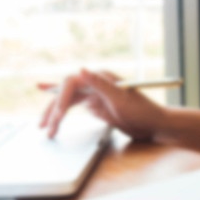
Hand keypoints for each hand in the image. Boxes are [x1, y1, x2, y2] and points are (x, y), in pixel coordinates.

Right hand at [39, 68, 165, 139]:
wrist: (154, 124)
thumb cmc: (143, 111)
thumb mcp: (122, 99)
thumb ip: (101, 84)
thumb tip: (82, 70)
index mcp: (100, 77)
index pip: (71, 83)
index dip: (62, 98)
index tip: (59, 116)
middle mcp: (94, 83)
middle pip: (65, 92)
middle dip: (54, 109)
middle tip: (45, 126)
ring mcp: (93, 94)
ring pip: (67, 101)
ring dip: (55, 114)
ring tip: (45, 128)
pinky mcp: (94, 104)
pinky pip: (73, 105)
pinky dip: (61, 110)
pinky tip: (50, 111)